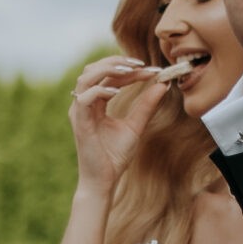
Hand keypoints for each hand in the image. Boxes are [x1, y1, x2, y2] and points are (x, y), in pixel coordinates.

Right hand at [67, 57, 172, 192]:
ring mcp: (79, 111)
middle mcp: (84, 103)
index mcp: (95, 102)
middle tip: (141, 65)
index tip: (153, 70)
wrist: (104, 181)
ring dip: (108, 70)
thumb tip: (162, 84)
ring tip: (130, 72)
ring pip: (86, 77)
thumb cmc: (114, 157)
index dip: (130, 70)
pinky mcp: (79, 122)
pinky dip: (101, 91)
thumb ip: (146, 106)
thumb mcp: (135, 126)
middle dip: (117, 62)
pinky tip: (118, 94)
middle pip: (94, 69)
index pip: (110, 77)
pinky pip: (85, 98)